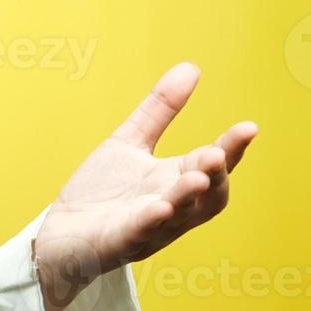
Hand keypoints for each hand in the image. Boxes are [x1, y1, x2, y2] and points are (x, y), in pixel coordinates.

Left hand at [32, 61, 257, 310]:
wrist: (61, 233)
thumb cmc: (102, 192)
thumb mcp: (130, 142)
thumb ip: (159, 110)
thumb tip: (191, 67)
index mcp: (176, 183)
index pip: (213, 167)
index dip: (232, 150)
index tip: (248, 127)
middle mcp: (171, 209)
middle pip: (205, 198)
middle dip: (214, 175)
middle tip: (215, 153)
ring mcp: (147, 230)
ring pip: (176, 218)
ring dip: (187, 197)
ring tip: (196, 177)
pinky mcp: (117, 244)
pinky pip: (138, 234)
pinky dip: (149, 222)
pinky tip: (157, 207)